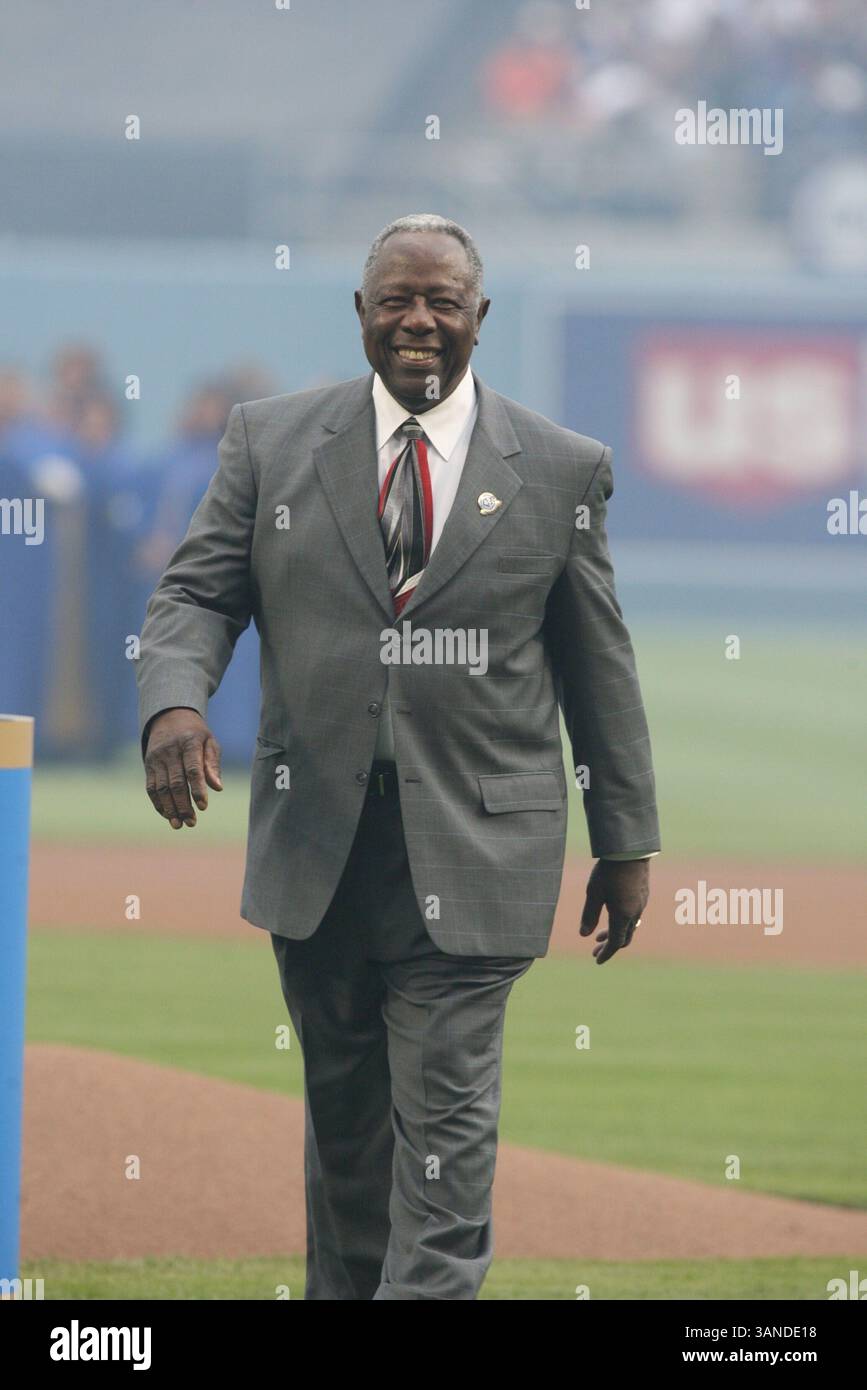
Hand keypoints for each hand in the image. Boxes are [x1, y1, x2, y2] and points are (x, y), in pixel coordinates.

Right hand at [144, 708, 222, 828]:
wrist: (169, 717)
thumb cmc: (196, 734)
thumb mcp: (210, 742)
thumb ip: (213, 764)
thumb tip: (217, 788)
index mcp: (189, 743)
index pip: (192, 770)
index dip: (197, 790)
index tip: (203, 807)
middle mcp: (170, 751)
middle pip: (175, 782)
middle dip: (183, 805)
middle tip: (191, 823)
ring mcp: (156, 758)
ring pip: (161, 788)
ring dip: (170, 808)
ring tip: (179, 824)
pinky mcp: (148, 765)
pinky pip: (150, 787)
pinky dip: (158, 803)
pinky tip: (167, 815)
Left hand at [580, 858, 648, 964]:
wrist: (631, 850)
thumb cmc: (609, 871)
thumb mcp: (594, 893)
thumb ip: (589, 915)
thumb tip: (584, 935)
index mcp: (623, 915)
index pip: (616, 943)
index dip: (606, 953)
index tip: (596, 960)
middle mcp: (635, 912)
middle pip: (624, 937)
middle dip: (609, 946)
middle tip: (594, 950)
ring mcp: (641, 903)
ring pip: (629, 926)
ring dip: (615, 933)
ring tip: (599, 935)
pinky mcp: (643, 894)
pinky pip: (634, 916)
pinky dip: (622, 922)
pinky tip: (612, 915)